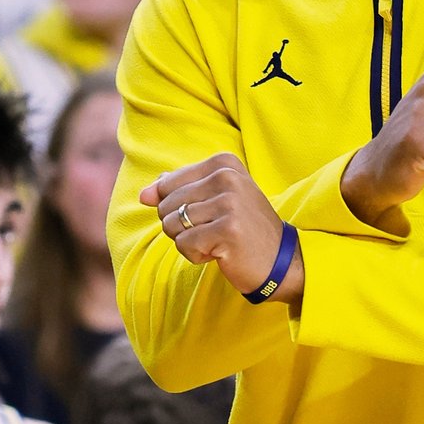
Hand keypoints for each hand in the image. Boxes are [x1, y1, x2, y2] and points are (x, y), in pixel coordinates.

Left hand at [139, 154, 302, 302]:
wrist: (280, 260)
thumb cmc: (242, 227)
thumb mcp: (214, 199)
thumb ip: (178, 190)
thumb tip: (143, 194)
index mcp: (223, 163)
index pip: (167, 183)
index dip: (175, 207)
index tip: (207, 214)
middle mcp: (227, 177)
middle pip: (166, 204)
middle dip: (180, 226)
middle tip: (212, 231)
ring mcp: (229, 203)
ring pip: (171, 226)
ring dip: (188, 241)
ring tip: (217, 241)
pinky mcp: (228, 230)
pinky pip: (184, 245)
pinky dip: (196, 255)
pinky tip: (220, 253)